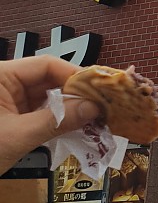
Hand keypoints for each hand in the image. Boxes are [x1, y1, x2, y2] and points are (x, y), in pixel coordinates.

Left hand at [0, 56, 100, 174]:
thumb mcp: (18, 137)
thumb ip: (57, 120)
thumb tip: (93, 108)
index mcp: (0, 75)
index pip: (46, 65)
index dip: (75, 76)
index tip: (100, 91)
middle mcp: (4, 83)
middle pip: (48, 80)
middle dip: (75, 94)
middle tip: (103, 107)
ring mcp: (6, 100)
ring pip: (46, 97)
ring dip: (69, 109)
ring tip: (94, 119)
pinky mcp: (8, 118)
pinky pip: (38, 112)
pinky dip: (56, 120)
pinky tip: (75, 128)